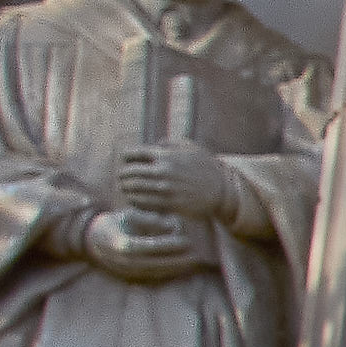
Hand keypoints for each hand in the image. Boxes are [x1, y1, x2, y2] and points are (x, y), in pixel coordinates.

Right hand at [76, 205, 209, 278]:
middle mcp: (123, 260)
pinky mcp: (128, 276)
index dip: (169, 245)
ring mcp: (126, 271)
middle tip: (196, 255)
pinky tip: (181, 269)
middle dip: (178, 260)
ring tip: (193, 263)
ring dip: (176, 269)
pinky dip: (167, 273)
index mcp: (121, 244)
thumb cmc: (112, 223)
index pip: (149, 246)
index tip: (186, 241)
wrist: (90, 240)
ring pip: (155, 272)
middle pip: (156, 263)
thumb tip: (172, 225)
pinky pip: (151, 277)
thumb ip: (149, 219)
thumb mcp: (128, 216)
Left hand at [102, 143, 241, 228]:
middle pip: (129, 173)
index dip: (126, 157)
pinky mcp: (168, 204)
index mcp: (165, 155)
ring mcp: (165, 189)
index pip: (133, 154)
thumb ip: (169, 143)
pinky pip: (143, 203)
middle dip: (123, 175)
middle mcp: (163, 172)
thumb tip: (154, 145)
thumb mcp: (190, 147)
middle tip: (122, 177)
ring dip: (126, 189)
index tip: (127, 161)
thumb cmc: (206, 167)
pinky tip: (136, 200)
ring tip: (126, 189)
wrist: (223, 190)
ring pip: (133, 189)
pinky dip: (135, 201)